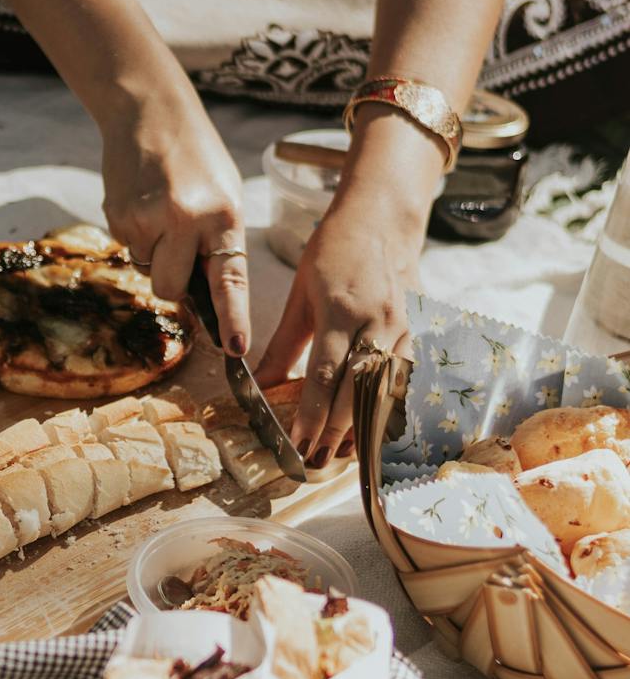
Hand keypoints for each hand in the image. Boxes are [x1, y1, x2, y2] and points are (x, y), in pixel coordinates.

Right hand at [101, 93, 249, 353]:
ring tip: (160, 208)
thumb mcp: (224, 195)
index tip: (234, 350)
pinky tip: (142, 201)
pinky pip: (129, 248)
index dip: (232, 318)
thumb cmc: (195, 157)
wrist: (148, 110)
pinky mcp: (116, 215)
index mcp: (223, 214)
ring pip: (148, 270)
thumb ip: (218, 243)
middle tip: (177, 246)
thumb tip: (206, 297)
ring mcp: (145, 218)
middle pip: (171, 290)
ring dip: (154, 251)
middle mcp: (185, 219)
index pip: (228, 279)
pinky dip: (136, 234)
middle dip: (173, 282)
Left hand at [256, 189, 421, 467]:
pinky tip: (369, 427)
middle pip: (358, 391)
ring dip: (362, 426)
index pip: (325, 375)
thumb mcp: (300, 294)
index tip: (296, 443)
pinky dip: (384, 406)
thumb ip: (284, 344)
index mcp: (342, 310)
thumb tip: (261, 384)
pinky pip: (401, 378)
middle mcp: (378, 322)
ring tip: (338, 453)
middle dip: (335, 431)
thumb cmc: (333, 251)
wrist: (382, 219)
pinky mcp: (417, 331)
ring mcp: (403, 328)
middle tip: (314, 459)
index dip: (311, 415)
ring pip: (384, 390)